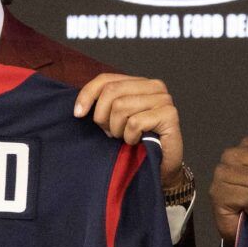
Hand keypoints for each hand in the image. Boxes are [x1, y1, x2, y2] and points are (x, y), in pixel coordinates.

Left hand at [73, 73, 187, 190]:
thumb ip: (104, 105)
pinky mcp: (169, 114)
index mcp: (140, 83)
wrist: (161, 167)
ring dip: (118, 129)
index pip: (106, 79)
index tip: (78, 114)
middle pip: (111, 91)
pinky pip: (135, 123)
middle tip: (110, 133)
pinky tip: (137, 142)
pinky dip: (130, 137)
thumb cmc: (137, 143)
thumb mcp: (115, 120)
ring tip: (125, 138)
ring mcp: (164, 99)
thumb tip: (80, 106)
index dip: (88, 94)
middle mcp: (154, 86)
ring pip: (121, 106)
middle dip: (103, 116)